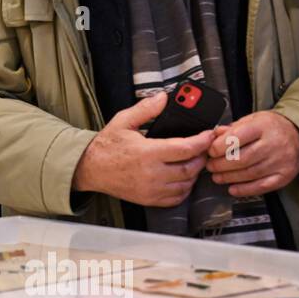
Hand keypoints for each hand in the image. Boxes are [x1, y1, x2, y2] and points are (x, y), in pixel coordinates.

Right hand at [72, 92, 215, 207]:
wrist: (90, 168)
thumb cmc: (106, 146)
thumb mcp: (123, 121)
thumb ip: (146, 109)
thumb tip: (163, 98)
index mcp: (147, 153)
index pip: (186, 149)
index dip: (202, 141)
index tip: (208, 135)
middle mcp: (151, 174)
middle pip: (190, 168)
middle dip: (201, 157)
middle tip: (201, 147)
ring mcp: (151, 189)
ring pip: (186, 184)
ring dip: (194, 173)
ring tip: (192, 161)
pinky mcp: (149, 199)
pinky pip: (176, 198)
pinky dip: (185, 188)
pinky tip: (182, 177)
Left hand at [205, 110, 298, 197]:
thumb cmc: (271, 127)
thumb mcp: (252, 119)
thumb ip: (232, 128)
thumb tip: (214, 135)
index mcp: (262, 126)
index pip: (237, 138)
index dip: (219, 147)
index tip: (210, 151)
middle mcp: (273, 144)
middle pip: (241, 158)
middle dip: (221, 164)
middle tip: (211, 166)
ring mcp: (280, 161)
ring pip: (249, 173)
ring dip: (229, 177)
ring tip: (217, 177)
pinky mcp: (284, 176)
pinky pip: (262, 186)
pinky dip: (245, 189)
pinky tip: (233, 188)